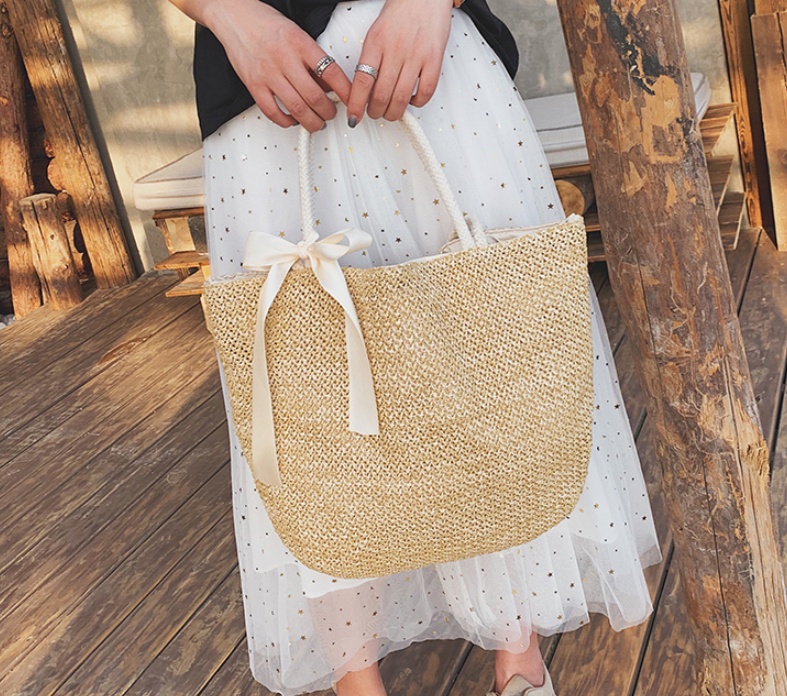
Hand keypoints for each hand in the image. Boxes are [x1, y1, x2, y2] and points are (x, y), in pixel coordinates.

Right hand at [205, 0, 351, 131]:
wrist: (234, 15)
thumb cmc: (266, 24)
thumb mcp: (298, 35)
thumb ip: (313, 60)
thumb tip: (330, 86)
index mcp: (300, 44)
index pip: (331, 73)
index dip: (346, 93)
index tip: (351, 102)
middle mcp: (284, 59)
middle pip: (315, 97)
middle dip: (328, 112)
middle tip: (331, 114)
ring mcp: (268, 74)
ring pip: (297, 109)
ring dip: (312, 122)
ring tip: (317, 122)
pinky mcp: (254, 85)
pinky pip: (273, 112)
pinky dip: (287, 122)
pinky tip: (293, 120)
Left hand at [347, 0, 452, 125]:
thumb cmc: (401, 13)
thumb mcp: (376, 32)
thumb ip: (370, 59)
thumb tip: (363, 89)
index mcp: (376, 42)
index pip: (362, 81)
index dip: (356, 105)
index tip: (353, 118)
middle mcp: (396, 49)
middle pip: (381, 95)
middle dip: (374, 112)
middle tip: (373, 113)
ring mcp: (416, 55)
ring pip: (401, 98)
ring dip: (393, 113)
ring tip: (390, 112)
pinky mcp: (434, 59)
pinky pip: (425, 92)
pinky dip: (416, 103)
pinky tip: (411, 100)